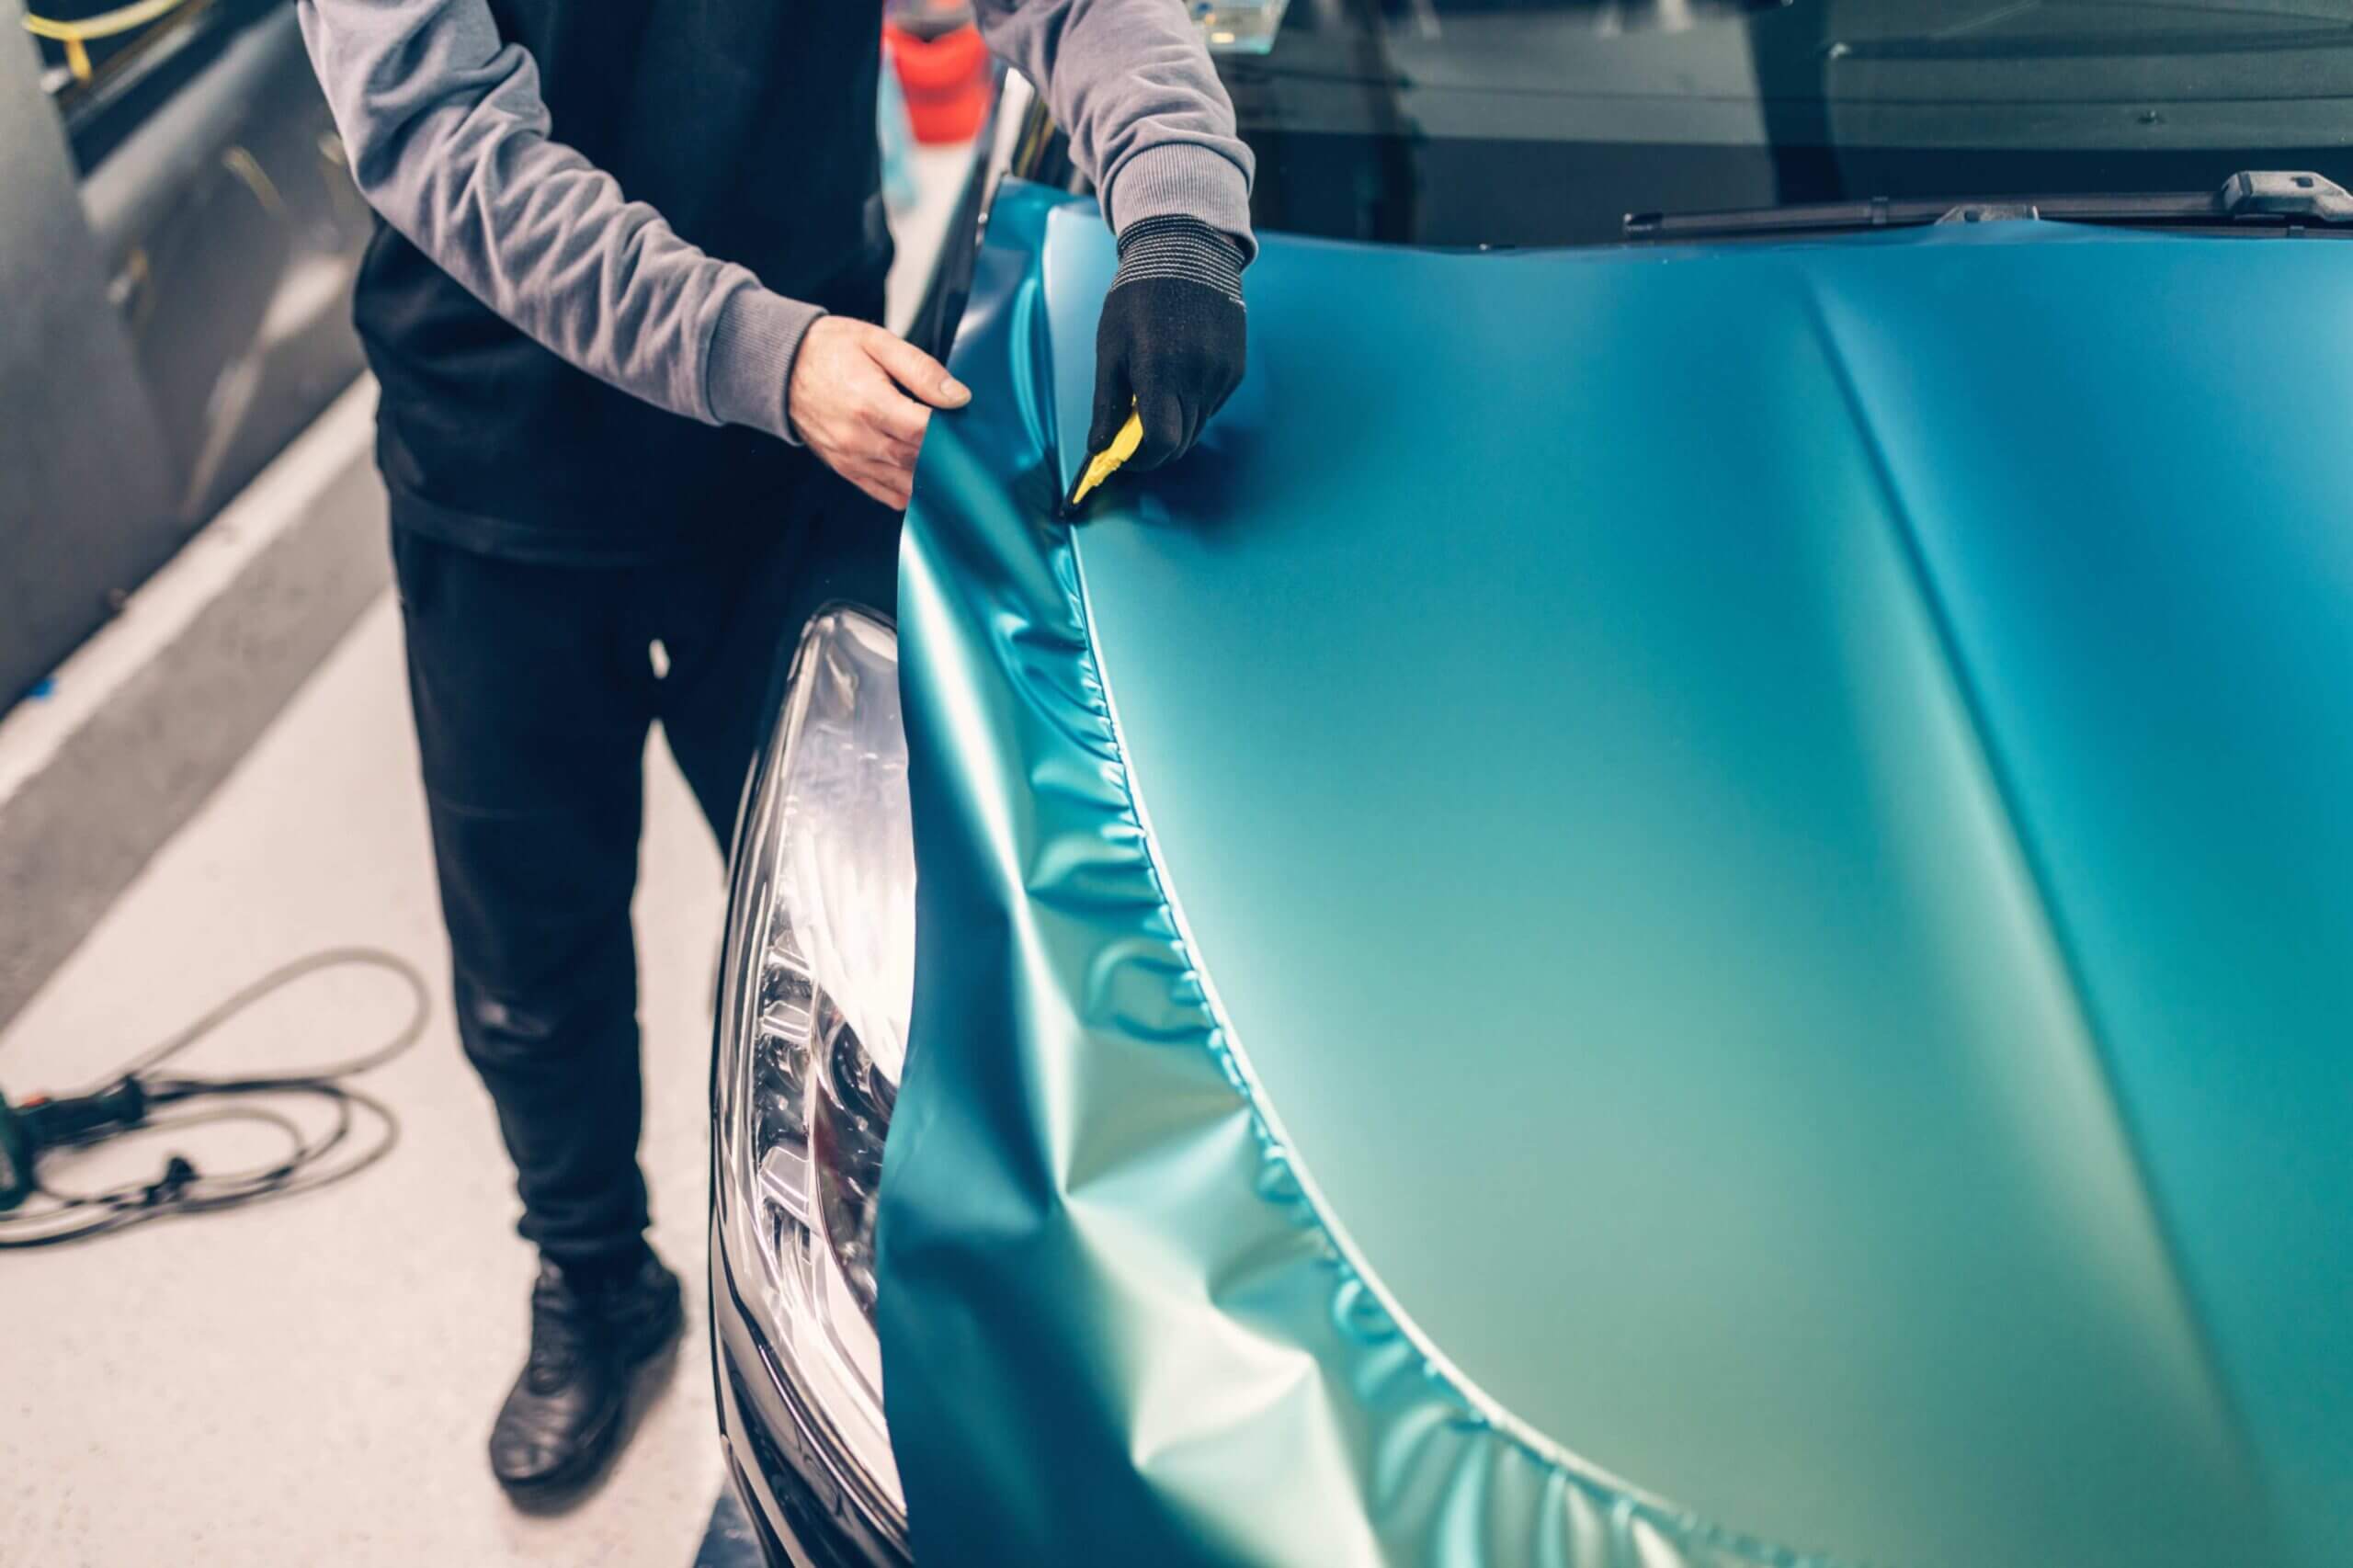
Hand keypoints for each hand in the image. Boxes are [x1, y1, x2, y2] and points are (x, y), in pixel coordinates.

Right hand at [788, 317, 969, 509]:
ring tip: (953, 466)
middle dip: (946, 456)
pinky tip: (925, 480)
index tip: (966, 425)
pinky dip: (908, 492)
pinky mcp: (846, 468)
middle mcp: (858, 438)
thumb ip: (920, 369)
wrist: (781, 366)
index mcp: (869, 403)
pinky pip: (885, 493)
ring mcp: (851, 458)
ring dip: (931, 478)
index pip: (924, 432)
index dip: (951, 432)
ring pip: (905, 483)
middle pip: (918, 460)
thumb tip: (957, 396)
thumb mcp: (877, 342)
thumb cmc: (828, 350)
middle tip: (968, 447)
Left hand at [1089, 216, 1247, 470]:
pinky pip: (1213, 405)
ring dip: (1176, 424)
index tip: (1126, 456)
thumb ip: (1108, 402)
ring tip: (1156, 395)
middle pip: (1182, 441)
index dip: (1143, 459)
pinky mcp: (1236, 369)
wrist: (1187, 252)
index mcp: (1161, 371)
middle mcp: (1198, 377)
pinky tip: (1179, 375)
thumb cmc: (1139, 298)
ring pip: (1199, 426)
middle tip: (1134, 430)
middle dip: (1157, 446)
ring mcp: (1222, 374)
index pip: (1162, 443)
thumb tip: (1099, 448)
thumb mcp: (1111, 347)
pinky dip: (1194, 404)